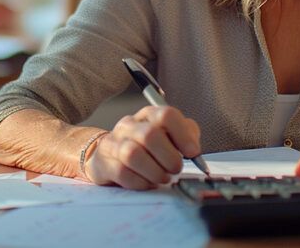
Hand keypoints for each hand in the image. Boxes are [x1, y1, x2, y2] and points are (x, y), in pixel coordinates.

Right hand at [84, 105, 200, 188]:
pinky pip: (122, 173)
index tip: (193, 153)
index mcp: (149, 116)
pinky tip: (147, 183)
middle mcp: (130, 125)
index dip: (183, 135)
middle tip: (175, 169)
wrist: (110, 155)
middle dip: (168, 158)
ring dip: (154, 172)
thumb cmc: (146, 147)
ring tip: (162, 178)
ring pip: (133, 154)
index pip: (166, 115)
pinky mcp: (105, 163)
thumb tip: (195, 150)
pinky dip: (140, 182)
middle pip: (149, 135)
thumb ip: (186, 137)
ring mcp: (115, 143)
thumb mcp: (168, 136)